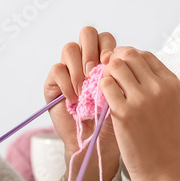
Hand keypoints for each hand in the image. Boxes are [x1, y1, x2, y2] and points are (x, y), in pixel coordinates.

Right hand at [44, 26, 120, 180]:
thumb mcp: (125, 95)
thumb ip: (121, 74)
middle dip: (92, 49)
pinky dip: (67, 82)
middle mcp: (87, 62)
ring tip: (85, 87)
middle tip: (96, 70)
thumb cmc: (117, 122)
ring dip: (79, 66)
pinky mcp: (54, 84)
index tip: (114, 65)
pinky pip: (57, 69)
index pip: (106, 39)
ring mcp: (70, 71)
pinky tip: (75, 97)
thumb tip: (117, 56)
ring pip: (70, 48)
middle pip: (87, 34)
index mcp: (106, 61)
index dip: (109, 47)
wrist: (100, 147)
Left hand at [98, 46, 179, 180]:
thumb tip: (126, 62)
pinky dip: (99, 90)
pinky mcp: (124, 112)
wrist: (165, 170)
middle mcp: (159, 86)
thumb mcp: (168, 103)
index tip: (120, 73)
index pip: (143, 55)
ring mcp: (142, 98)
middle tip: (108, 80)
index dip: (127, 60)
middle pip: (128, 55)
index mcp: (172, 82)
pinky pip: (104, 85)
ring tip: (106, 92)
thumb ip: (153, 82)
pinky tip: (103, 103)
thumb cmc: (163, 138)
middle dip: (114, 64)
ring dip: (106, 76)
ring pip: (114, 66)